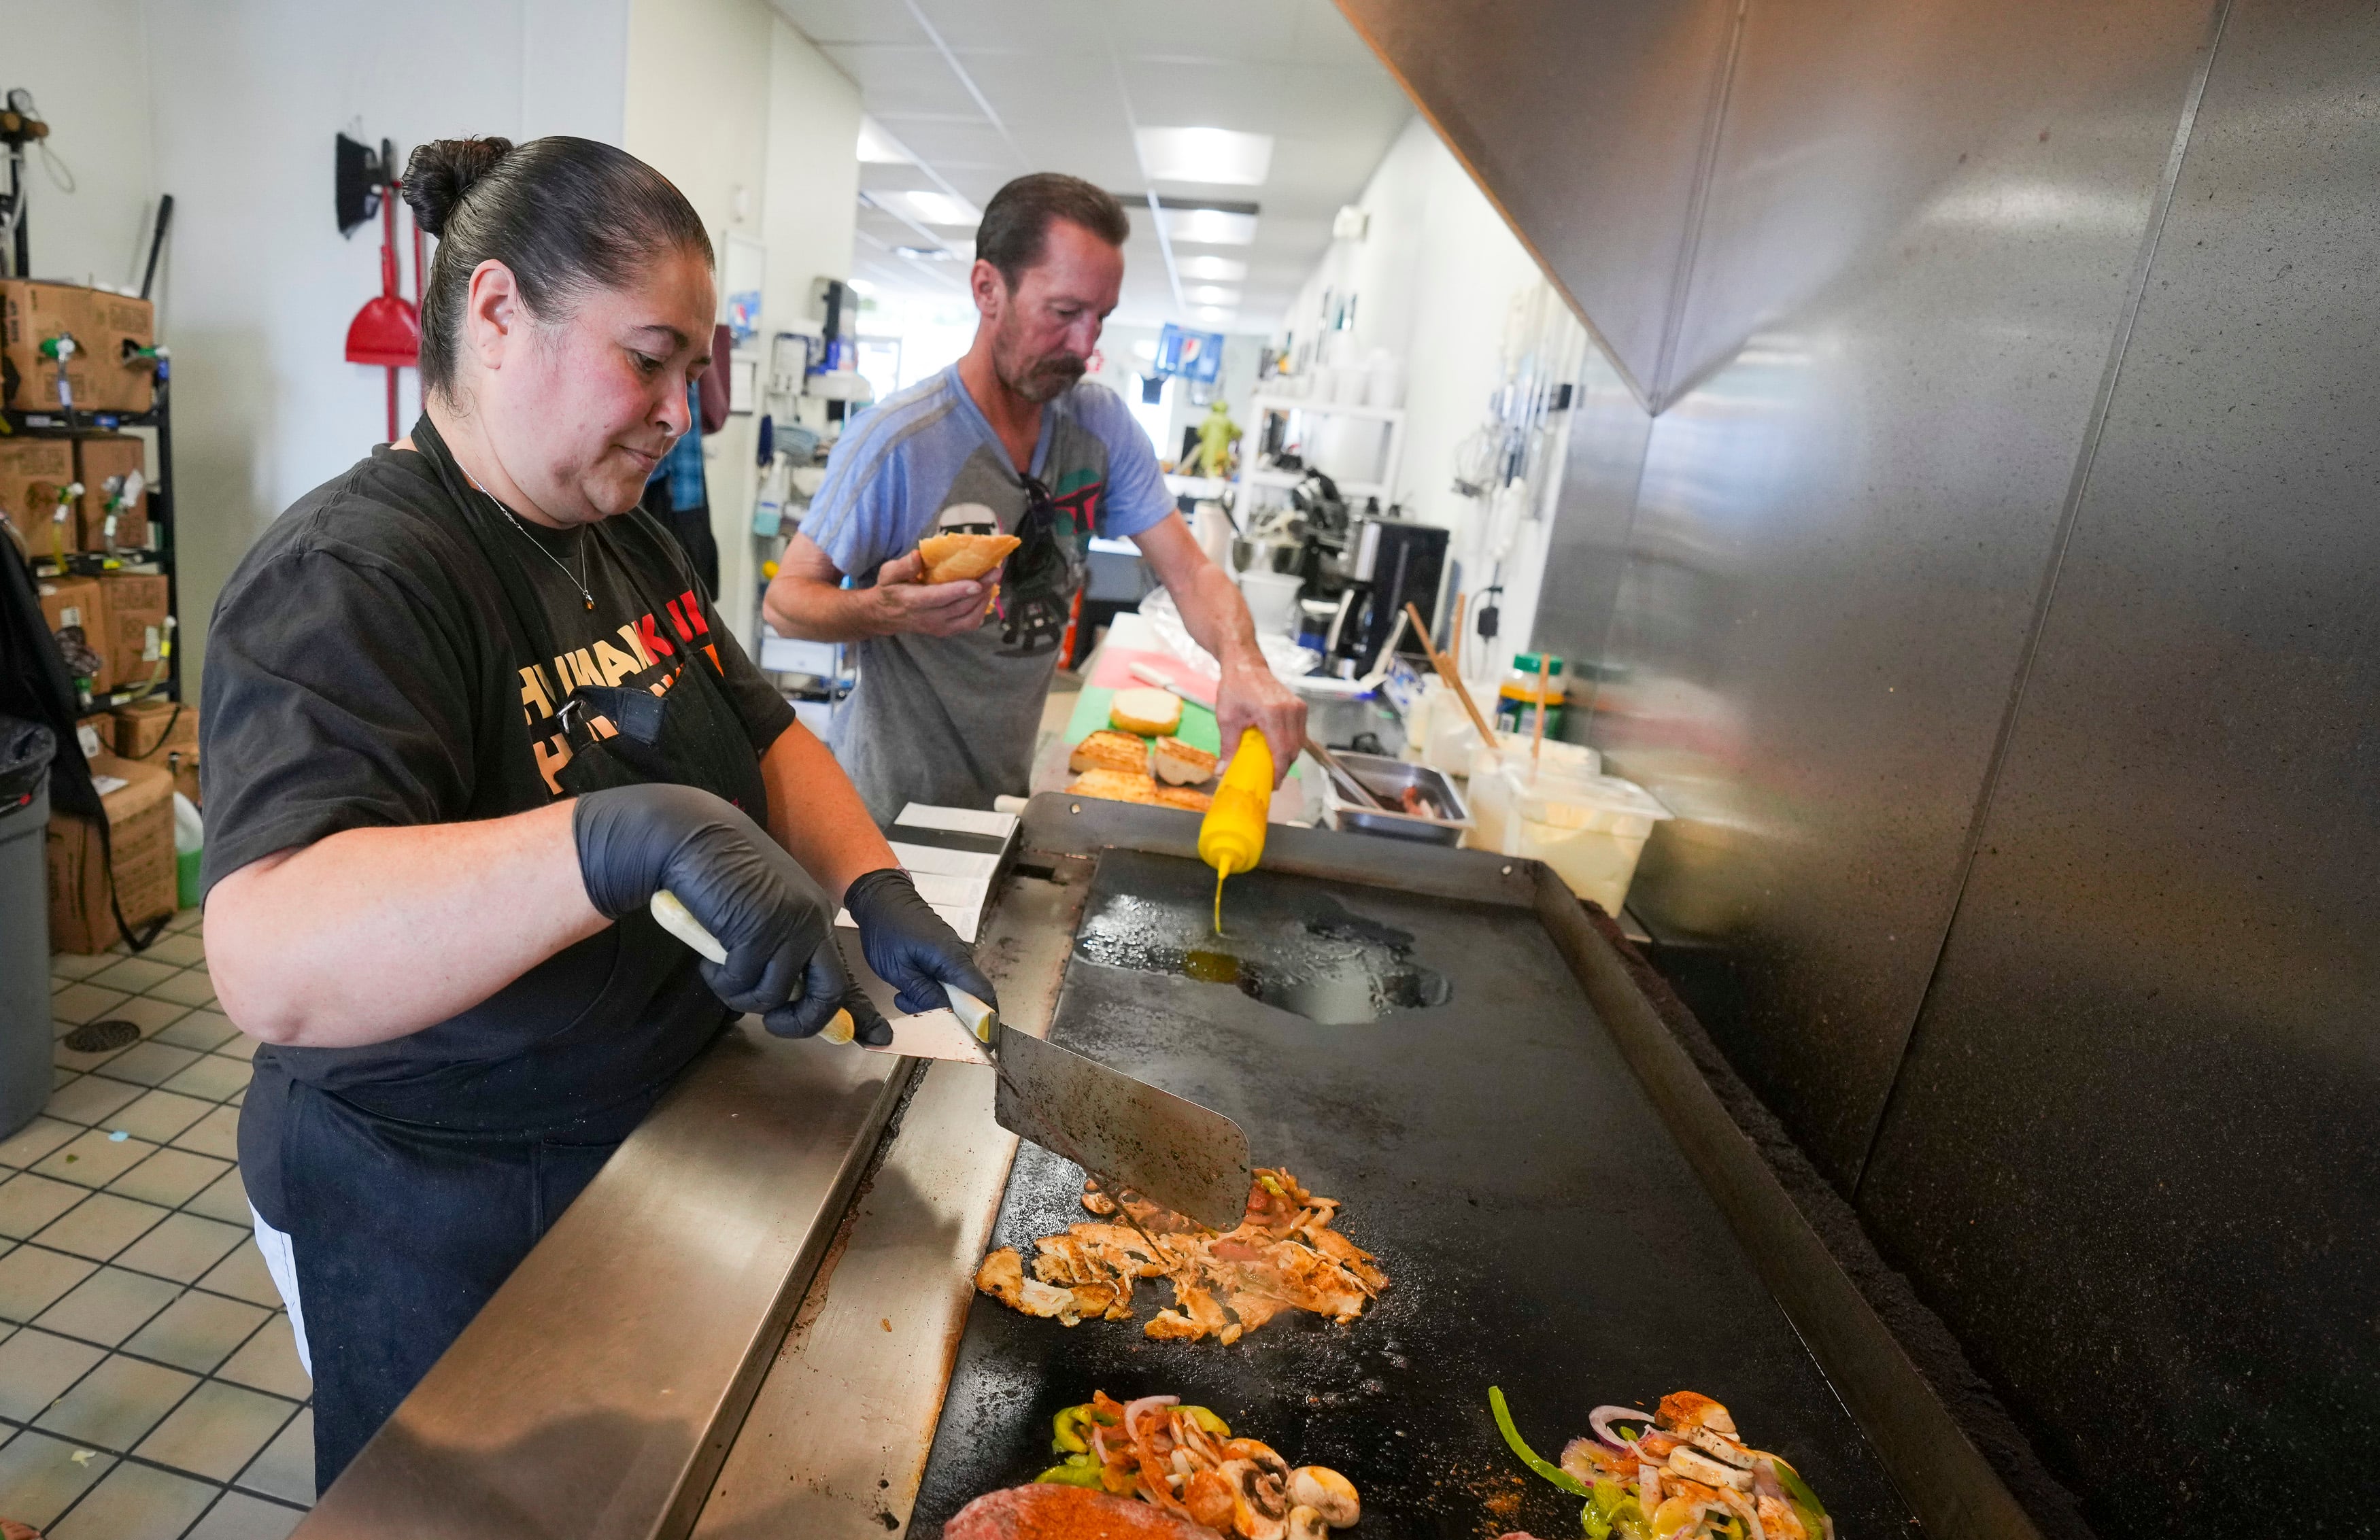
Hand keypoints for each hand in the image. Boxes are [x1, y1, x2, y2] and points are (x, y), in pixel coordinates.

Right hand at [573, 784, 886, 1042]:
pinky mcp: (757, 931)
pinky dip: (718, 979)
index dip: (855, 1013)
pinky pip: (740, 984)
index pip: (844, 975)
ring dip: (740, 996)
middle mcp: (812, 921)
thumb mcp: (765, 908)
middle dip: (800, 1022)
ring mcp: (787, 926)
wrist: (694, 834)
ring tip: (720, 970)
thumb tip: (787, 998)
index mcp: (817, 916)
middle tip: (771, 1024)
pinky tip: (708, 957)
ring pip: (772, 996)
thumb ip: (781, 946)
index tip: (873, 1038)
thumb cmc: (724, 873)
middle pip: (828, 995)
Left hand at [841, 868, 998, 1016]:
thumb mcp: (898, 969)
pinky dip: (932, 990)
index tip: (982, 1041)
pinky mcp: (944, 954)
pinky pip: (947, 980)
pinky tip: (909, 988)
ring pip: (956, 990)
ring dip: (935, 1002)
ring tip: (905, 996)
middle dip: (950, 1014)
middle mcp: (959, 956)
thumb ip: (923, 994)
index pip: (983, 994)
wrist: (880, 897)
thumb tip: (946, 1014)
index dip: (986, 1019)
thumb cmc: (886, 929)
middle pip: (971, 997)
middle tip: (919, 1013)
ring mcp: (953, 954)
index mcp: (952, 959)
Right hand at [869, 549, 998, 637]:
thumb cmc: (890, 590)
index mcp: (913, 601)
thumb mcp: (887, 574)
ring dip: (984, 599)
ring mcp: (939, 627)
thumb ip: (903, 566)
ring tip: (993, 580)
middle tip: (995, 571)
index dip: (959, 591)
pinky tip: (985, 593)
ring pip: (969, 617)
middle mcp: (928, 618)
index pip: (939, 598)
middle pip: (960, 606)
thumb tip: (918, 556)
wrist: (886, 616)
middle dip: (981, 589)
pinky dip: (981, 610)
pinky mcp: (946, 631)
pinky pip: (969, 624)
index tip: (977, 582)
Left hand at [1215, 652, 1306, 787]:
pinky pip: (1300, 733)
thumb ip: (1228, 747)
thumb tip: (1222, 771)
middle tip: (1269, 778)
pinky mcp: (1300, 706)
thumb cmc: (1235, 688)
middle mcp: (1289, 710)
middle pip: (1293, 750)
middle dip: (1283, 767)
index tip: (1271, 784)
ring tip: (1273, 765)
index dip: (1278, 771)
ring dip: (1287, 757)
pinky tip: (1278, 750)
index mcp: (1271, 713)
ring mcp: (1298, 707)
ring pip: (1299, 743)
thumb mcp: (1227, 718)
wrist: (1246, 665)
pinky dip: (1290, 744)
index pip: (1282, 751)